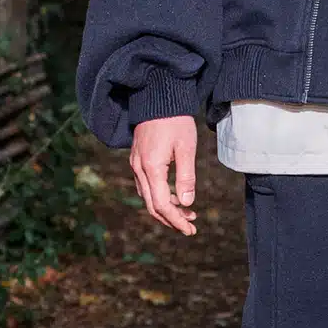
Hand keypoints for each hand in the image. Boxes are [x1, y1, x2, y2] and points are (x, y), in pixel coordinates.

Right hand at [129, 115, 198, 234]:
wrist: (157, 98)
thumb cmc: (175, 121)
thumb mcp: (186, 148)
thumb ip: (186, 177)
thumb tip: (187, 204)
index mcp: (151, 167)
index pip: (162, 205)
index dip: (176, 220)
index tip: (190, 230)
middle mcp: (139, 169)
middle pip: (152, 205)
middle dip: (171, 219)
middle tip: (191, 226)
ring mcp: (135, 164)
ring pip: (148, 197)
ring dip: (166, 209)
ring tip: (188, 212)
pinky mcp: (138, 159)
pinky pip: (146, 186)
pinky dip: (160, 196)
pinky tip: (175, 196)